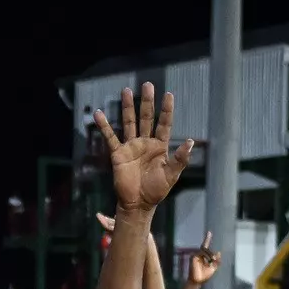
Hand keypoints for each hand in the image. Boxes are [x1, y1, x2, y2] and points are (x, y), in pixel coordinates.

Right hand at [94, 82, 192, 213]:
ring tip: (126, 90)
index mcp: (160, 146)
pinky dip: (104, 126)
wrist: (138, 204)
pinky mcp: (118, 154)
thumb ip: (180, 158)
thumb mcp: (172, 174)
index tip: (168, 94)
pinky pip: (110, 137)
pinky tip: (98, 114)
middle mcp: (145, 142)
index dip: (166, 109)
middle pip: (146, 117)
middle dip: (147, 101)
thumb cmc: (156, 191)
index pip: (164, 123)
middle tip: (147, 84)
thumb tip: (190, 141)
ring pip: (129, 122)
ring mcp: (131, 146)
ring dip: (128, 107)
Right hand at [186, 230, 220, 284]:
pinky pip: (202, 253)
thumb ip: (217, 260)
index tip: (209, 232)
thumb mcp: (214, 268)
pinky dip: (207, 256)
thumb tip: (219, 252)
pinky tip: (208, 261)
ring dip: (210, 256)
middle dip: (212, 255)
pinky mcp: (194, 257)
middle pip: (207, 249)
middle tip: (213, 261)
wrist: (198, 281)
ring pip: (205, 250)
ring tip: (211, 262)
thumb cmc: (205, 276)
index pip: (206, 246)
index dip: (207, 239)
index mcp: (204, 256)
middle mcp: (199, 255)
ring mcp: (196, 256)